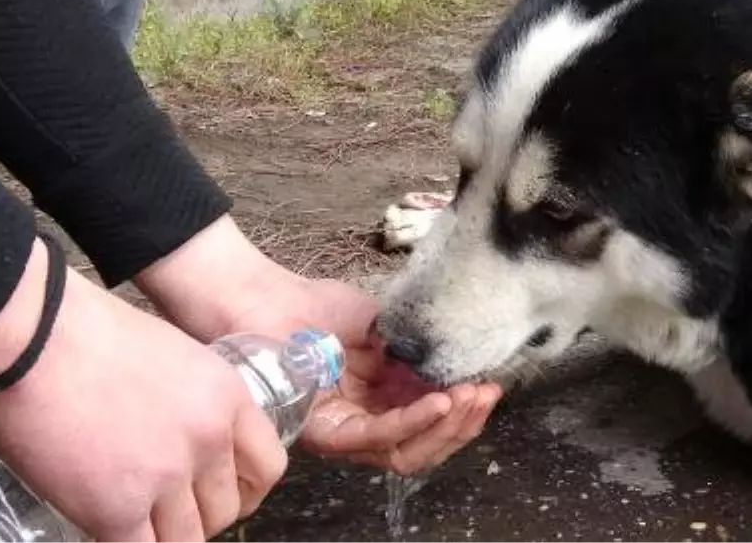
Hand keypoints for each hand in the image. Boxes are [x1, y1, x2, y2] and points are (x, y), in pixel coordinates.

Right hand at [0, 237, 285, 540]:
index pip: (269, 466)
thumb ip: (195, 401)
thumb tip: (187, 436)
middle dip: (203, 515)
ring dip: (169, 535)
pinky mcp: (115, 507)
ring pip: (189, 538)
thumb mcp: (178, 356)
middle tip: (174, 510)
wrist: (38, 337)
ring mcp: (165, 476)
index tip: (230, 493)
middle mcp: (208, 439)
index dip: (249, 488)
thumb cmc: (93, 335)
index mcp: (228, 399)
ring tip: (143, 523)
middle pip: (227, 509)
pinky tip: (112, 529)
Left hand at [134, 216, 502, 474]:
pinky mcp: (325, 433)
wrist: (261, 298)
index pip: (431, 420)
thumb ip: (415, 348)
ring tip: (469, 398)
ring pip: (407, 452)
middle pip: (424, 446)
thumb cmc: (312, 305)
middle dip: (464, 425)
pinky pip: (378, 437)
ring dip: (446, 427)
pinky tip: (441, 400)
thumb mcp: (381, 323)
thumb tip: (458, 362)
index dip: (465, 410)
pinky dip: (415, 421)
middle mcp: (365, 422)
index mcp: (381, 398)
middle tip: (486, 395)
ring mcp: (344, 432)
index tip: (490, 384)